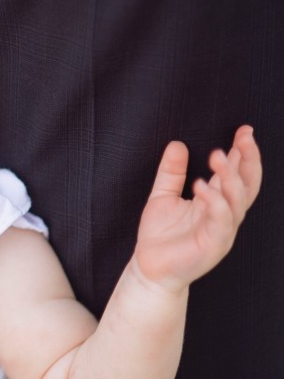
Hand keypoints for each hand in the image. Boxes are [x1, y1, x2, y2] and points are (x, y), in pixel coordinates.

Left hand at [133, 125, 261, 292]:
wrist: (148, 267)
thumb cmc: (159, 235)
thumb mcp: (162, 195)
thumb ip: (171, 172)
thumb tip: (178, 144)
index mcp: (217, 202)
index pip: (239, 174)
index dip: (244, 153)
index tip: (244, 130)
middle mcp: (225, 215)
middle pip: (248, 184)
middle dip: (249, 159)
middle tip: (243, 137)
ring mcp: (223, 230)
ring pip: (238, 200)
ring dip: (230, 176)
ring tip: (218, 155)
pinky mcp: (214, 244)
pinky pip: (221, 219)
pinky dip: (214, 200)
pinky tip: (201, 185)